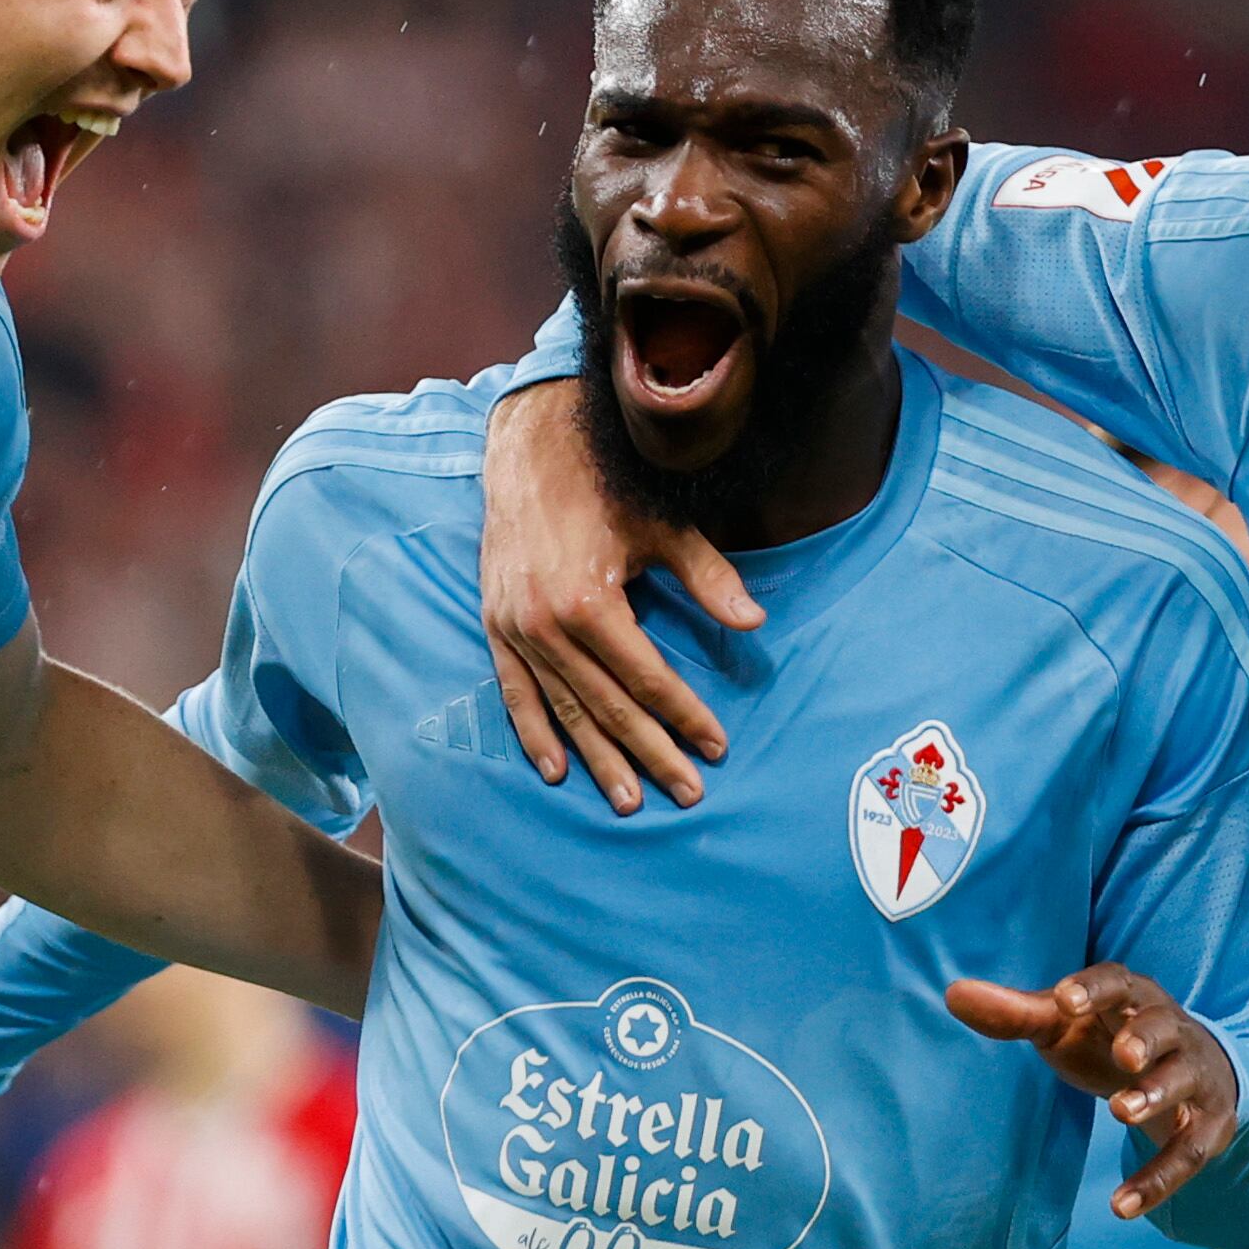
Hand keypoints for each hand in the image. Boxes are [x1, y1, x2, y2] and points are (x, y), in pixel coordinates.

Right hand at [480, 379, 754, 814]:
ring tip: (630, 801)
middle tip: (687, 792)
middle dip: (651, 753)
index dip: (684, 715)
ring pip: (564, 710)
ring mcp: (514, 630)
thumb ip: (708, 578)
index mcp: (588, 603)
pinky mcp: (495, 626)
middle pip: (607, 706)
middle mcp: (544, 625)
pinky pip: (515, 693)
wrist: (528, 448)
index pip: (646, 679)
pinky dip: (534, 733)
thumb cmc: (604, 484)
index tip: (716, 746)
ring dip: (598, 759)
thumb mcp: (663, 526)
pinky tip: (556, 771)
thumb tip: (754, 623)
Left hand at [946, 965, 1241, 1222]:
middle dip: (1146, 1039)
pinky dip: (1159, 1180)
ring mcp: (1196, 1077)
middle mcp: (1172, 1031)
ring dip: (1157, 1096)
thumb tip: (953, 993)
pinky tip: (1123, 1206)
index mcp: (1132, 997)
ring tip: (1120, 1112)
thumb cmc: (1111, 1040)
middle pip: (1165, 1027)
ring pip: (1185, 1082)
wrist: (1195, 1073)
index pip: (1118, 982)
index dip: (1093, 988)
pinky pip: (1189, 1152)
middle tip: (1124, 1055)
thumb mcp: (1065, 1026)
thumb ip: (1015, 1013)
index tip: (1064, 999)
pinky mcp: (1209, 1125)